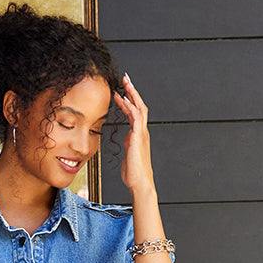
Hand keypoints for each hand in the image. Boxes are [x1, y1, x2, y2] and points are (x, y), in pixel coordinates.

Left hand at [113, 72, 154, 194]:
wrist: (140, 184)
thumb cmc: (134, 174)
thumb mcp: (129, 154)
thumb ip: (128, 144)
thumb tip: (127, 138)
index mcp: (139, 135)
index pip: (135, 112)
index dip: (128, 101)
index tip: (121, 91)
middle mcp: (142, 132)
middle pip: (139, 105)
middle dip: (132, 91)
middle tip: (125, 78)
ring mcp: (141, 134)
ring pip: (138, 108)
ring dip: (131, 94)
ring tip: (124, 82)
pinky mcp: (137, 138)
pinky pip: (135, 118)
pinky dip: (129, 106)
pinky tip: (123, 98)